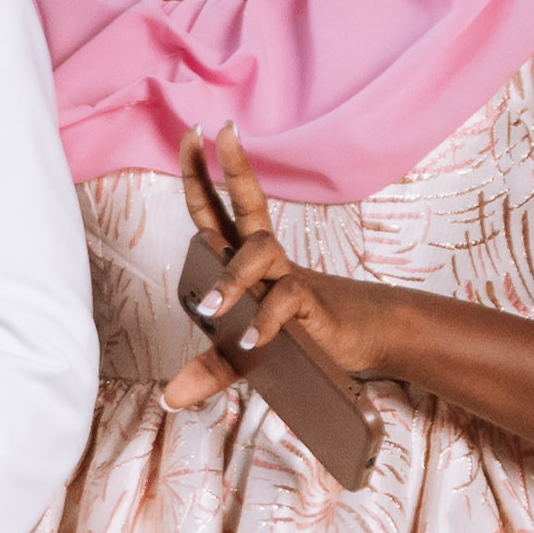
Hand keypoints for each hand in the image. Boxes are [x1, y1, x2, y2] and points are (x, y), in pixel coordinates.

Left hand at [166, 128, 390, 406]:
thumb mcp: (245, 356)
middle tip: (206, 134)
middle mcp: (267, 260)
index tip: (190, 135)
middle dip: (224, 170)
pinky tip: (251, 344)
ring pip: (259, 255)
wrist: (364, 340)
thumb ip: (210, 370)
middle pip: (245, 206)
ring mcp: (289, 278)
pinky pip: (287, 302)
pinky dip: (266, 323)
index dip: (202, 175)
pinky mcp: (311, 305)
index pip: (219, 211)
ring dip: (231, 280)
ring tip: (208, 310)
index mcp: (248, 260)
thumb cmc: (300, 334)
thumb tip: (170, 399)